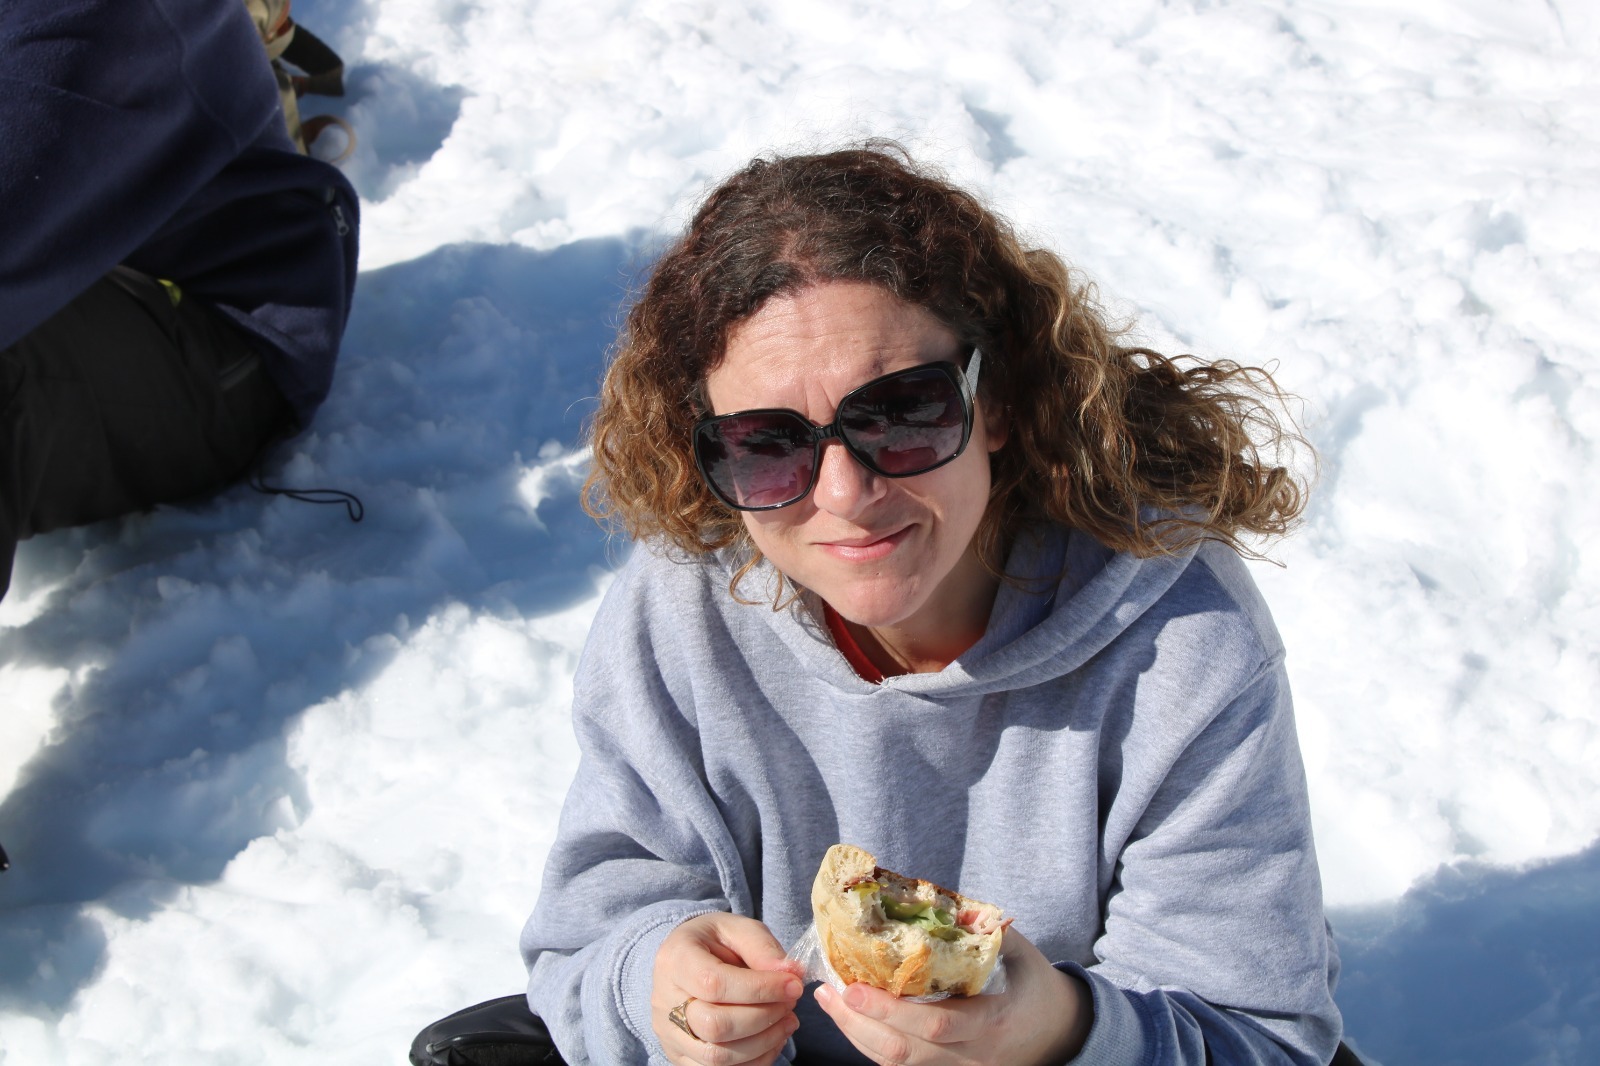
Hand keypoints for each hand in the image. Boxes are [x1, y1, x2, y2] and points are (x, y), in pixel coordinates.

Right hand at [652, 912, 805, 1064]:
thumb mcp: (737, 927)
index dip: (760, 989)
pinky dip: (754, 1061)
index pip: (714, 984)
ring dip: (764, 1043)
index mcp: (675, 960)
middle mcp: (664, 1001)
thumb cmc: (715, 941)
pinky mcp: (680, 1055)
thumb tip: (791, 974)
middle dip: (764, 1018)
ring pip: (716, 1058)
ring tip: (788, 1020)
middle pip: (714, 1027)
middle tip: (790, 1003)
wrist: (686, 959)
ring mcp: (669, 1033)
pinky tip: (772, 1038)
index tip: (793, 985)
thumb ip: (762, 947)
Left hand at [813, 928, 1091, 1065]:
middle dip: (859, 1024)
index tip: (854, 987)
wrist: (1064, 1036)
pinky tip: (853, 1020)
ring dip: (858, 1035)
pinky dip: (872, 1046)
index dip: (890, 1011)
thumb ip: (990, 932)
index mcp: (992, 1025)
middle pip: (905, 1054)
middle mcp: (974, 1060)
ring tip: (830, 1002)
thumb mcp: (1023, 957)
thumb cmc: (1039, 989)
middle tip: (828, 993)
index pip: (933, 1027)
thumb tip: (952, 902)